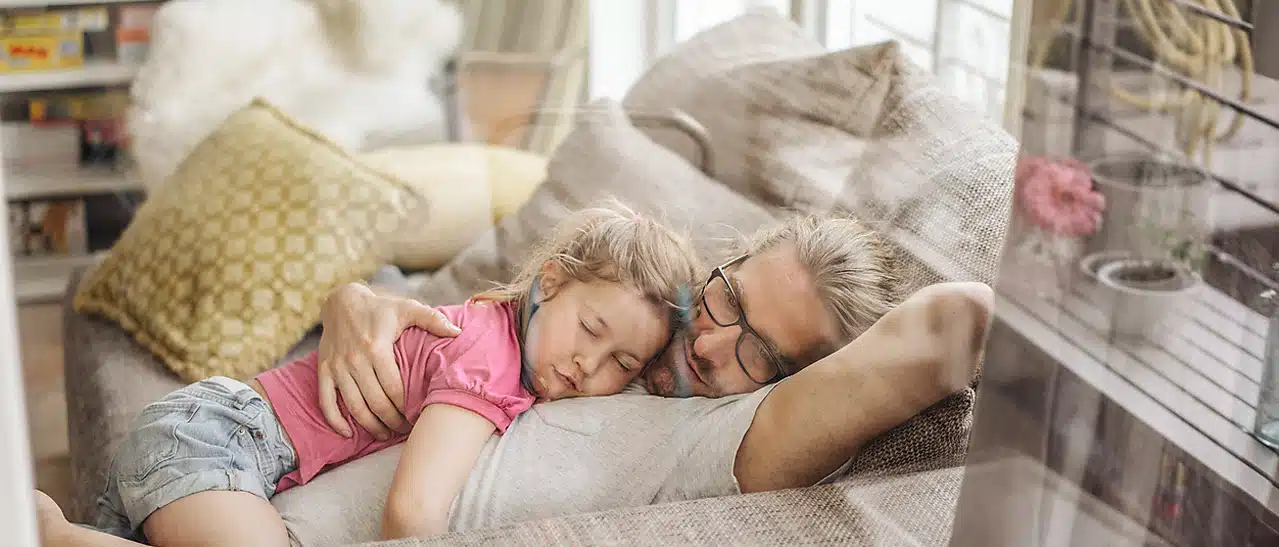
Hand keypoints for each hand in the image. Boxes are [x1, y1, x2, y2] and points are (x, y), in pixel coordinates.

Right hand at [316, 282, 461, 438]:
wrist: (341, 301)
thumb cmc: (380, 309)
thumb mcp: (407, 308)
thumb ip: (433, 319)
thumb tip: (458, 332)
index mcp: (376, 348)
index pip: (394, 388)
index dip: (406, 407)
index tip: (418, 417)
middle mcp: (355, 360)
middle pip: (375, 402)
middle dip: (392, 421)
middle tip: (404, 430)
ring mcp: (337, 367)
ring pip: (354, 406)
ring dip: (369, 426)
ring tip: (384, 435)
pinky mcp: (324, 370)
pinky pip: (326, 401)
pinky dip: (335, 420)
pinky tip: (348, 433)